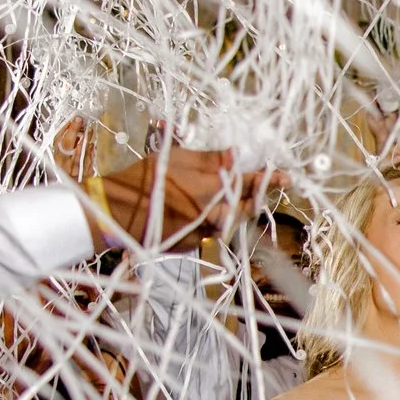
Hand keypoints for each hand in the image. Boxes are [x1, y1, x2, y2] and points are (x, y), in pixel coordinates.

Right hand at [88, 144, 281, 253]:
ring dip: (237, 209)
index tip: (286, 176)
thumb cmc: (140, 181)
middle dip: (257, 196)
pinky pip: (212, 231)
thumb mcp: (172, 159)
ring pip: (230, 221)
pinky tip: (206, 211)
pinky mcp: (192, 245)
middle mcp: (209, 214)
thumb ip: (207, 159)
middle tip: (266, 187)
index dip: (267, 179)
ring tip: (237, 198)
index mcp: (207, 189)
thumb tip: (234, 155)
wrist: (114, 214)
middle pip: (245, 207)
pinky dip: (214, 220)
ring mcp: (202, 232)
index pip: (247, 183)